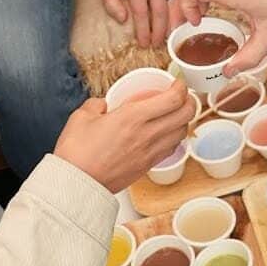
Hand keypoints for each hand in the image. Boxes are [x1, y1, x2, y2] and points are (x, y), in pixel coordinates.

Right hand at [54, 81, 193, 193]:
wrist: (78, 183)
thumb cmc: (77, 153)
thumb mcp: (81, 117)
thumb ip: (96, 105)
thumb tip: (103, 105)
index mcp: (132, 117)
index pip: (172, 99)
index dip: (181, 87)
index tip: (177, 83)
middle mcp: (147, 134)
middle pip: (185, 115)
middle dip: (189, 101)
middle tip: (182, 96)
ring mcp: (150, 152)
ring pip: (182, 133)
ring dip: (183, 121)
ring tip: (175, 114)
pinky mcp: (147, 166)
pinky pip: (171, 149)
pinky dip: (174, 138)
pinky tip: (165, 134)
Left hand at [100, 0, 183, 47]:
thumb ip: (111, 4)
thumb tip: (123, 19)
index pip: (141, 11)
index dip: (143, 31)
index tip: (144, 43)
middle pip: (160, 10)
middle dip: (160, 31)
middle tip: (158, 44)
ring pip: (175, 4)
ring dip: (174, 23)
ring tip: (170, 36)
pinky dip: (184, 9)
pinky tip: (181, 22)